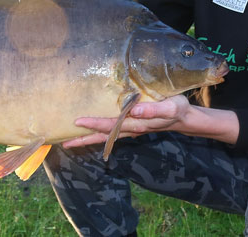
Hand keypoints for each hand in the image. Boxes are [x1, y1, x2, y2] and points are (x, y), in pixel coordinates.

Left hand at [61, 95, 191, 148]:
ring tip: (69, 141)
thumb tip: (135, 111)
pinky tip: (89, 134)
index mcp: (137, 123)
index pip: (111, 124)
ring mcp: (130, 130)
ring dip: (88, 139)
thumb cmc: (177, 108)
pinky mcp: (131, 126)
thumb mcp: (170, 107)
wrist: (184, 117)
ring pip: (105, 136)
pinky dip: (98, 134)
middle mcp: (131, 129)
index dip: (95, 124)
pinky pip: (111, 133)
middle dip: (84, 137)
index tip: (78, 121)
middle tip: (64, 140)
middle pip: (103, 135)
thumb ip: (154, 109)